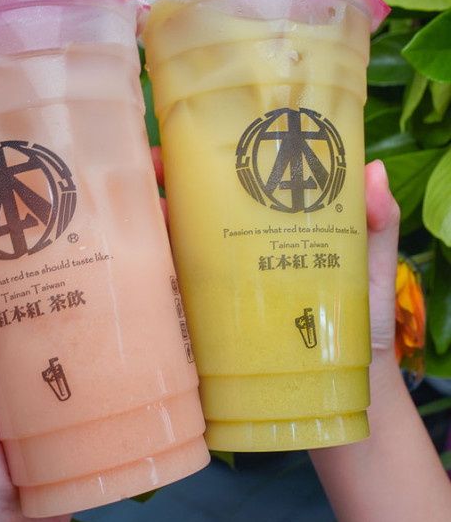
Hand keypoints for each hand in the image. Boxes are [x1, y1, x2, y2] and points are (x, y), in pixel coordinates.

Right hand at [151, 147, 400, 361]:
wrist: (338, 385)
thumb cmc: (361, 324)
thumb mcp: (373, 271)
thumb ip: (378, 228)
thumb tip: (374, 171)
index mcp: (276, 231)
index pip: (244, 186)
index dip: (218, 158)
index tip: (197, 136)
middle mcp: (244, 253)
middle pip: (202, 209)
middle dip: (173, 182)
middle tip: (155, 163)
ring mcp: (224, 285)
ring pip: (181, 244)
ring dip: (157, 221)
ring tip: (144, 203)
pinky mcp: (210, 319)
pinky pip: (178, 290)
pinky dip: (156, 270)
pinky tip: (143, 255)